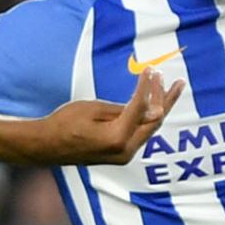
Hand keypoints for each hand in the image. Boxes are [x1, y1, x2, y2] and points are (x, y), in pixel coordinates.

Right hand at [30, 71, 183, 164]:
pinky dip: (148, 117)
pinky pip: (141, 133)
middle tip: (178, 81)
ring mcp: (125, 154)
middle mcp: (125, 151)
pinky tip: (156, 103)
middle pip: (154, 121)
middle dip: (166, 99)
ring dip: (160, 107)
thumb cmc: (64, 123)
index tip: (151, 69)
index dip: (147, 86)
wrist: (47, 146)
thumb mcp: (92, 109)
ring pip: (149, 128)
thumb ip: (123, 109)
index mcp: (117, 138)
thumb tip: (153, 107)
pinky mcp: (122, 153)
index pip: (141, 108)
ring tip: (171, 88)